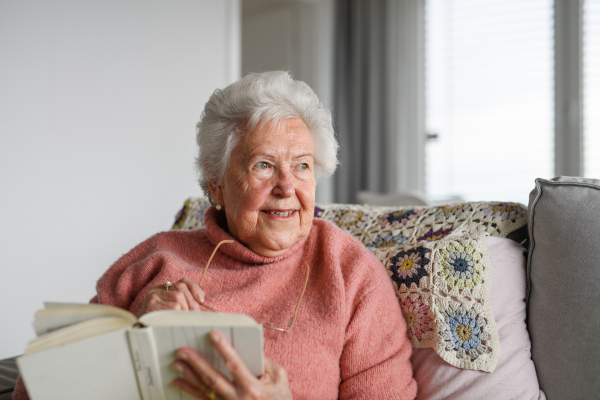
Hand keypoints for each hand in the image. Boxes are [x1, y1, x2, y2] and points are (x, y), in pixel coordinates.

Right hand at [137, 278, 205, 316]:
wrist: (141, 332)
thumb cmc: (160, 321)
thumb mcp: (173, 308)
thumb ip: (186, 300)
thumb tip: (202, 296)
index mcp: (164, 287)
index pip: (183, 281)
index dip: (195, 289)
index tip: (201, 300)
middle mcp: (157, 289)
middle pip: (182, 289)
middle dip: (192, 302)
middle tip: (195, 314)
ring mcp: (153, 296)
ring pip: (178, 298)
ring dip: (185, 310)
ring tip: (184, 319)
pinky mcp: (152, 305)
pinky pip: (173, 307)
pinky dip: (179, 315)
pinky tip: (176, 321)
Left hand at [172, 331, 292, 399]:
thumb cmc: (280, 399)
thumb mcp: (280, 378)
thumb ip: (266, 362)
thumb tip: (249, 348)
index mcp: (253, 388)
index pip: (235, 365)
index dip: (224, 349)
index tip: (213, 334)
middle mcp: (238, 399)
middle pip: (213, 379)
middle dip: (196, 363)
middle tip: (182, 351)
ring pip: (204, 391)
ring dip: (189, 377)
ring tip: (176, 364)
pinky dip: (190, 391)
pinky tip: (179, 382)